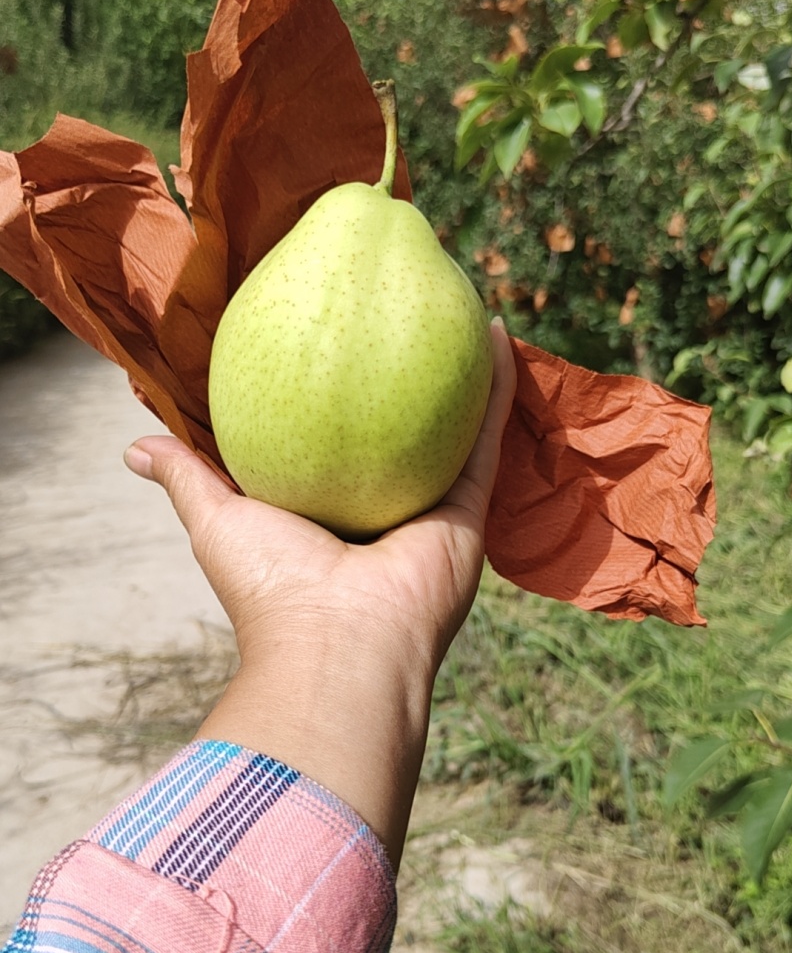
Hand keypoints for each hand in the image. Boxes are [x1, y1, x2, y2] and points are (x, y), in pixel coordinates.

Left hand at [124, 318, 515, 868]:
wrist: (340, 647)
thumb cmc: (271, 587)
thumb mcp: (216, 521)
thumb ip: (186, 477)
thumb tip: (133, 448)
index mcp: (326, 515)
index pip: (328, 442)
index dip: (327, 392)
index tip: (323, 332)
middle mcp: (381, 510)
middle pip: (397, 431)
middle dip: (403, 377)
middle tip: (399, 308)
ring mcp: (430, 509)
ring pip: (454, 428)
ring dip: (465, 372)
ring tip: (461, 305)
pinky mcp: (469, 511)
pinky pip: (487, 439)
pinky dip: (498, 389)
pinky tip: (498, 333)